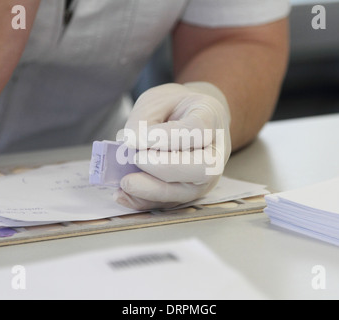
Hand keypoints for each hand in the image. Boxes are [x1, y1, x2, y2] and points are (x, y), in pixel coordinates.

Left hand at [114, 82, 230, 209]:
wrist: (187, 120)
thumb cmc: (173, 108)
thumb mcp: (156, 100)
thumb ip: (143, 120)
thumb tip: (131, 145)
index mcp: (211, 117)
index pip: (196, 130)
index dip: (167, 137)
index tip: (139, 138)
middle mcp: (215, 151)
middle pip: (202, 168)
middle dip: (165, 167)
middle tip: (136, 159)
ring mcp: (205, 177)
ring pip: (186, 192)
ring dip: (152, 189)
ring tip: (126, 182)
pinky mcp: (188, 193)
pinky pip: (168, 204)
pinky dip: (144, 202)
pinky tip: (123, 195)